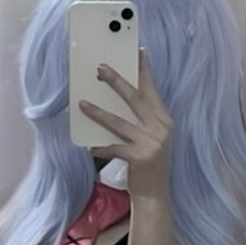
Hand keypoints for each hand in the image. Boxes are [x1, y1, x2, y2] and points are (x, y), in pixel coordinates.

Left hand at [78, 50, 173, 199]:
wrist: (155, 193)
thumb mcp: (150, 136)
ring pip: (119, 122)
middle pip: (135, 99)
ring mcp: (151, 142)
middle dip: (117, 82)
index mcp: (164, 118)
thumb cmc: (148, 161)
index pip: (152, 90)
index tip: (138, 52)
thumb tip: (116, 98)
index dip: (145, 70)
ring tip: (82, 103)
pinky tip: (89, 147)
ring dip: (98, 113)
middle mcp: (160, 127)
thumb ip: (141, 118)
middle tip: (101, 69)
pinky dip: (100, 147)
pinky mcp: (140, 158)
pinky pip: (114, 148)